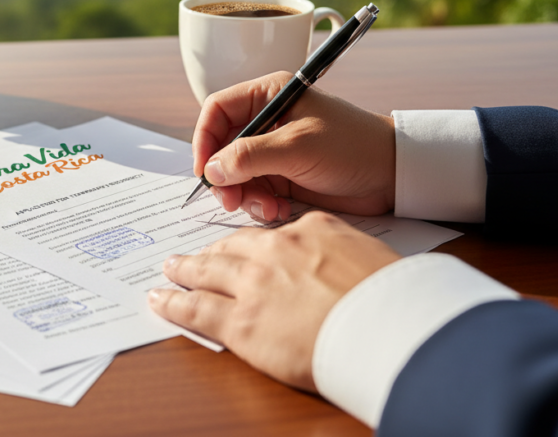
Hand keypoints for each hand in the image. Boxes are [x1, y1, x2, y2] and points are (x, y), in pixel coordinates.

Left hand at [148, 212, 400, 391]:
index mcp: (313, 229)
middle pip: (234, 246)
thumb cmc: (396, 299)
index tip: (252, 247)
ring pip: (207, 270)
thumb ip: (347, 254)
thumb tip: (347, 265)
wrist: (389, 327)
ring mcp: (253, 283)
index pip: (276, 231)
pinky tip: (161, 299)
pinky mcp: (239, 321)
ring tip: (173, 268)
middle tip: (199, 255)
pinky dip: (174, 303)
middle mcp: (276, 249)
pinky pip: (195, 308)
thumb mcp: (375, 257)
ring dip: (186, 269)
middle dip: (214, 250)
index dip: (259, 242)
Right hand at [193, 72, 395, 221]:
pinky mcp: (282, 176)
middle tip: (230, 200)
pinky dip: (258, 204)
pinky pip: (253, 191)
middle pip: (221, 146)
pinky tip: (277, 212)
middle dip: (223, 176)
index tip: (205, 170)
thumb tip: (211, 170)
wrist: (393, 176)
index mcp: (269, 94)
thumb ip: (249, 156)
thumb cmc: (353, 146)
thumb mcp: (297, 147)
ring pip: (234, 173)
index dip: (205, 139)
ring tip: (265, 208)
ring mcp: (273, 150)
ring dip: (242, 194)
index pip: (217, 110)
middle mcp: (266, 120)